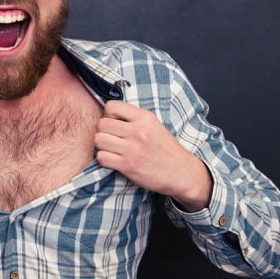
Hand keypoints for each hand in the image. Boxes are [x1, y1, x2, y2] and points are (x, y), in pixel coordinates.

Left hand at [95, 100, 211, 209]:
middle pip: (101, 124)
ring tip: (112, 149)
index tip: (115, 123)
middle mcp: (138, 131)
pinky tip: (114, 160)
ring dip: (102, 146)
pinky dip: (104, 159)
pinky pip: (101, 157)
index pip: (111, 106)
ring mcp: (132, 149)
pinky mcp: (128, 165)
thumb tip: (108, 114)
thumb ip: (133, 118)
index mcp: (145, 117)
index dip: (108, 115)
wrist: (181, 172)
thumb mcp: (154, 125)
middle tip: (112, 138)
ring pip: (99, 140)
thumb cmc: (165, 149)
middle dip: (103, 131)